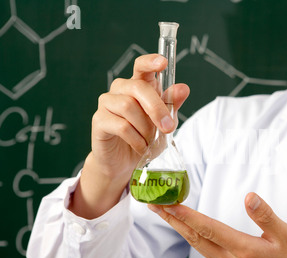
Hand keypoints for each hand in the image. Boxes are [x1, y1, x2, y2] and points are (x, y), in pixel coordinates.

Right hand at [93, 54, 189, 179]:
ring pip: (129, 106)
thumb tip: (183, 88)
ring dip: (145, 127)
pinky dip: (136, 139)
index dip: (150, 62)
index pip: (141, 66)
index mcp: (138, 86)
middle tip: (168, 127)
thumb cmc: (144, 138)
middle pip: (138, 87)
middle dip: (157, 108)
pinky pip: (121, 125)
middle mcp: (120, 90)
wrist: (126, 163)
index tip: (163, 62)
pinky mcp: (99, 120)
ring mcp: (107, 103)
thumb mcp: (164, 123)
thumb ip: (172, 105)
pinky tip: (140, 146)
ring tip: (149, 140)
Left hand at [148, 193, 286, 257]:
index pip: (208, 228)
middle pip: (194, 237)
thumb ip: (265, 216)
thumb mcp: (286, 237)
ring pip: (197, 246)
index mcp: (243, 250)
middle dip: (172, 220)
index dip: (186, 214)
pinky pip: (205, 252)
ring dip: (179, 228)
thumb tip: (249, 197)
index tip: (169, 203)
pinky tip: (190, 231)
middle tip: (155, 205)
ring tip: (166, 215)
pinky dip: (192, 238)